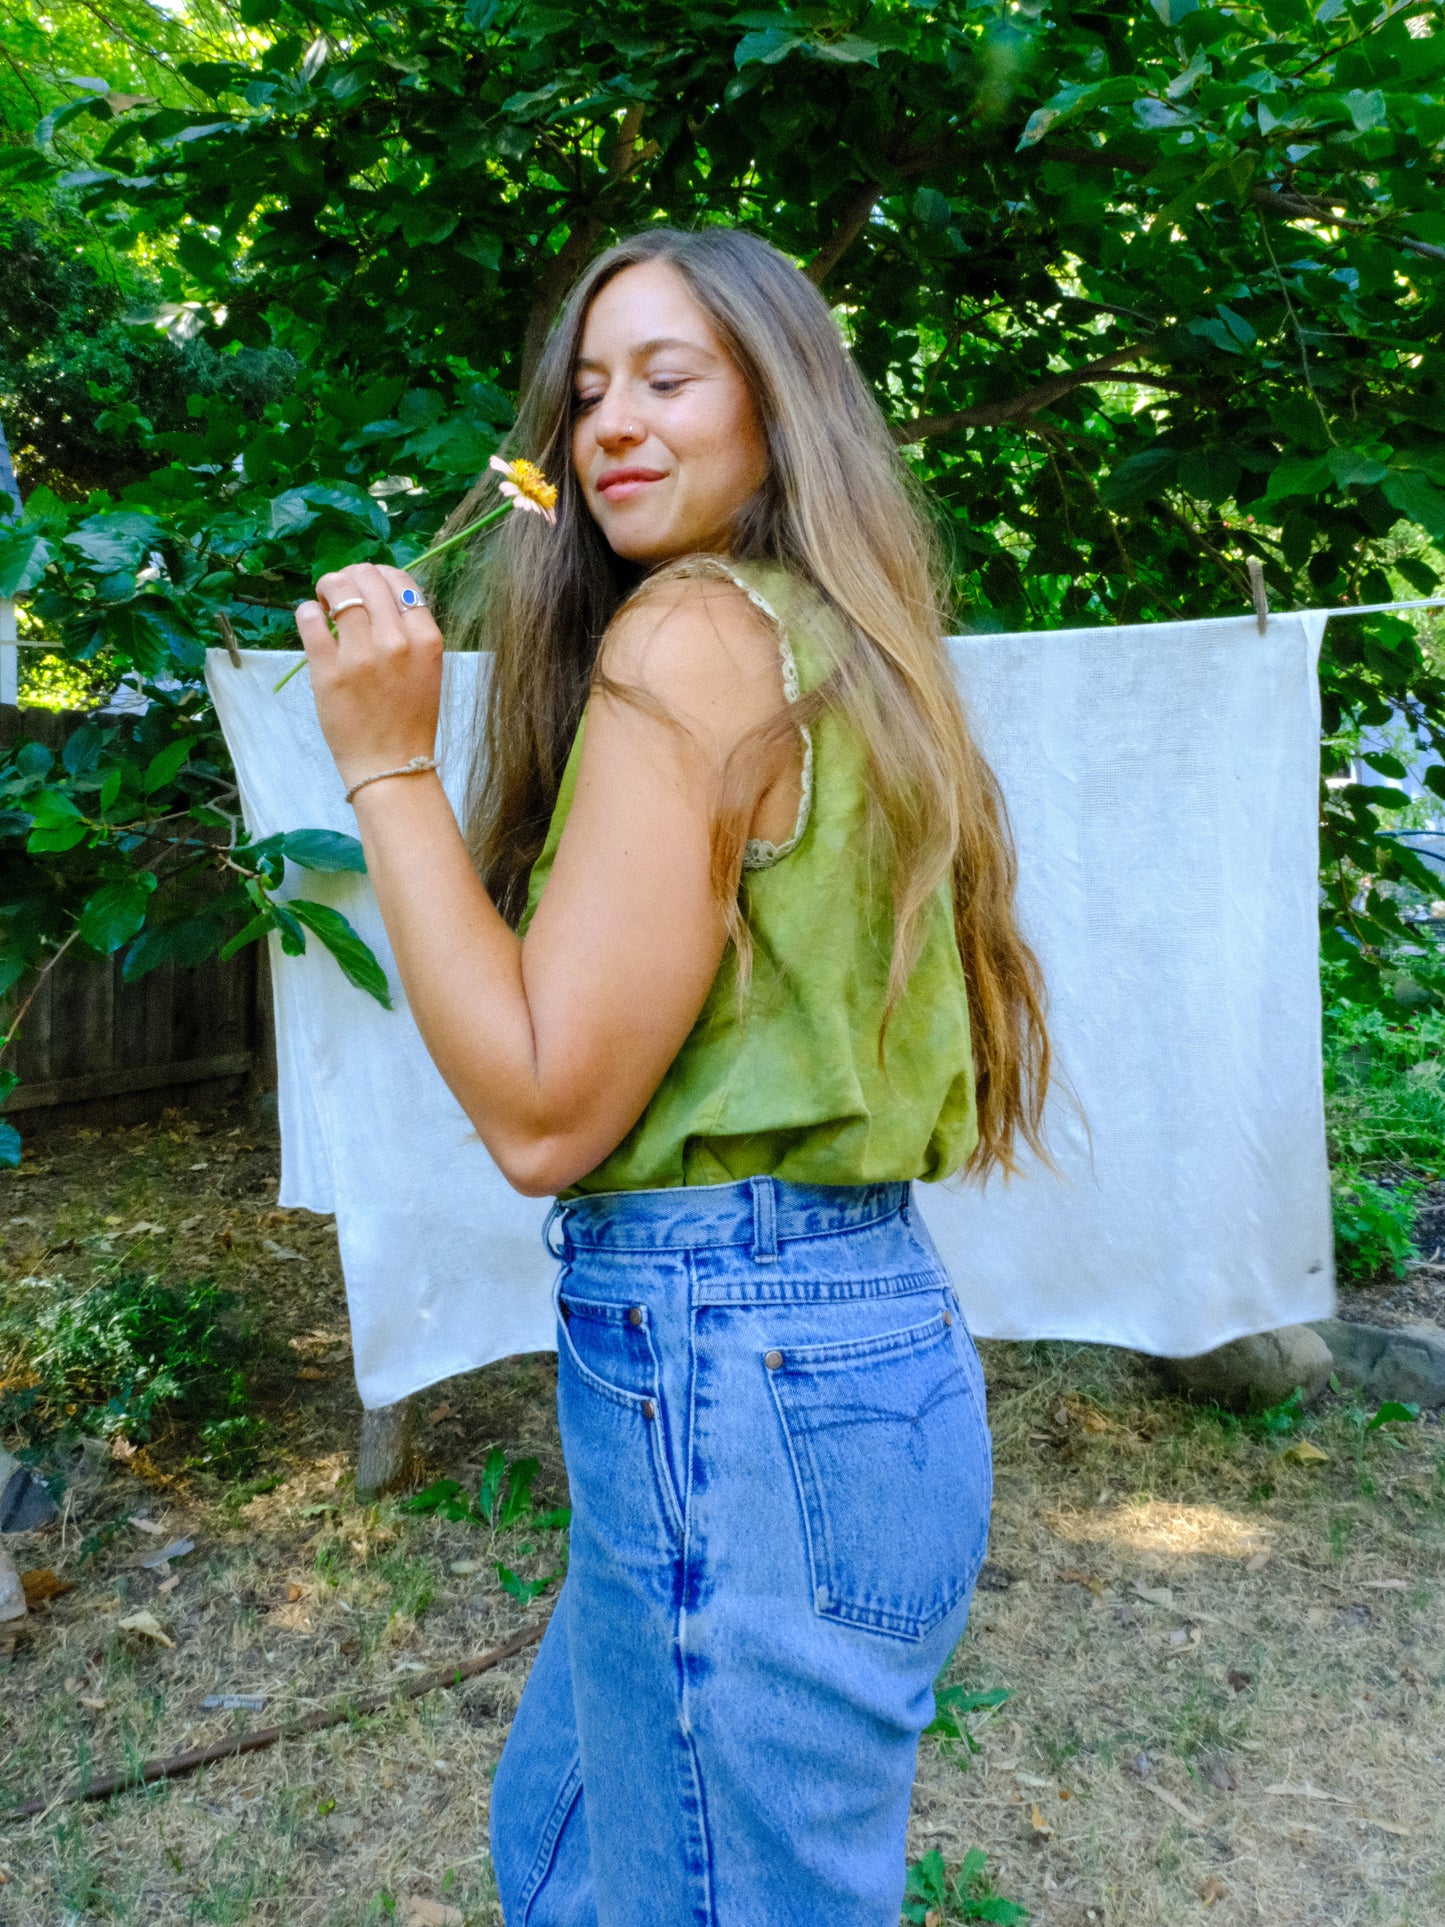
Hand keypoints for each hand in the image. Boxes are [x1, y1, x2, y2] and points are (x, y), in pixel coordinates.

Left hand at [294, 563, 443, 793]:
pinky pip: (310, 618)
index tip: (366, 591)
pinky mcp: (328, 669)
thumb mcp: (426, 668)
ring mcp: (361, 654)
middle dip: (349, 578)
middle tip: (340, 597)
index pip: (400, 580)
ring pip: (338, 587)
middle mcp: (397, 640)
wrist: (391, 764)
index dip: (378, 577)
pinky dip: (307, 612)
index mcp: (426, 638)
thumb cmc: (409, 718)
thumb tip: (376, 594)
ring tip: (324, 605)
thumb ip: (409, 631)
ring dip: (326, 589)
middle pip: (367, 576)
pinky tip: (312, 622)